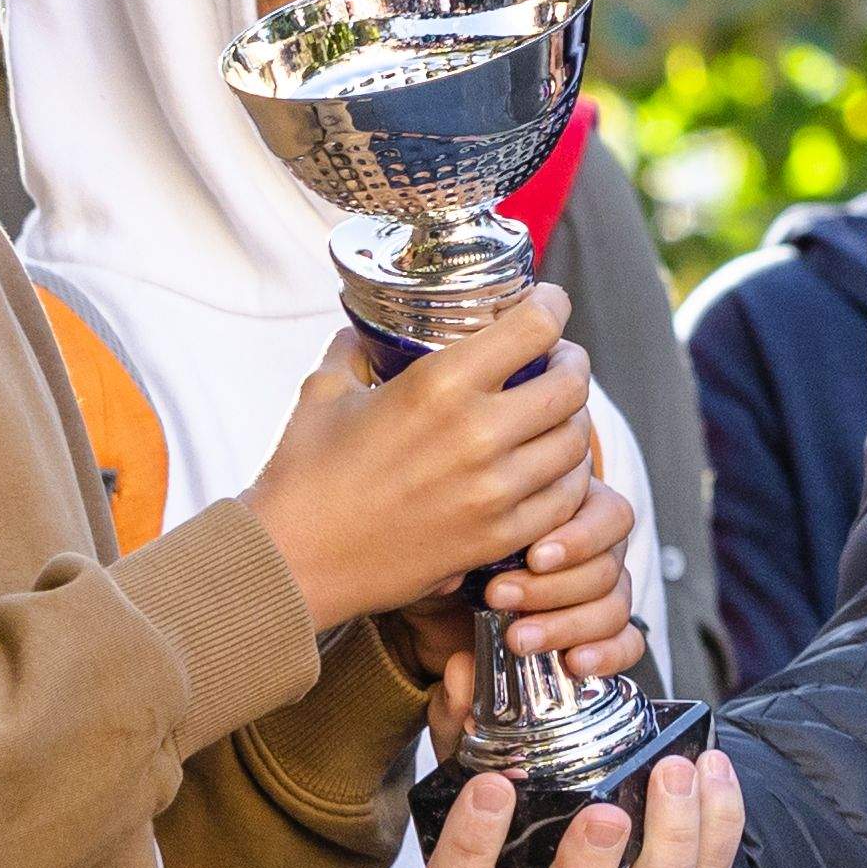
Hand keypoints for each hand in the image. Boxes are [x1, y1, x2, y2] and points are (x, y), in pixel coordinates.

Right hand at [247, 318, 604, 637]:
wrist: (291, 564)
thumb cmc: (303, 476)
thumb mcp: (326, 390)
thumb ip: (358, 349)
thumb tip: (371, 327)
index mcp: (439, 385)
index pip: (535, 328)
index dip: (552, 306)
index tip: (549, 303)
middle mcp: (477, 434)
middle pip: (570, 385)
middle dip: (571, 363)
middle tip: (559, 360)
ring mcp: (493, 491)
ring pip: (575, 443)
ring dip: (573, 421)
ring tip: (557, 415)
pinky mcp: (495, 538)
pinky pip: (564, 501)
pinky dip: (567, 479)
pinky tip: (552, 469)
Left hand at [373, 470, 648, 692]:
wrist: (433, 614)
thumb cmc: (446, 565)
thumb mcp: (442, 554)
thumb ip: (455, 568)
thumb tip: (460, 628)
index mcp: (572, 510)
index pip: (608, 516)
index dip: (580, 539)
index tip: (536, 558)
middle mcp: (594, 549)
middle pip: (609, 566)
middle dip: (554, 588)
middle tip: (499, 597)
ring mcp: (600, 593)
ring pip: (615, 606)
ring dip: (567, 624)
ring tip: (518, 639)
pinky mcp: (599, 635)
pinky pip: (628, 643)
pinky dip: (607, 654)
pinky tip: (574, 662)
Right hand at [416, 743, 743, 867]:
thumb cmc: (528, 841)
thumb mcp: (491, 796)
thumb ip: (469, 737)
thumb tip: (462, 672)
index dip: (468, 849)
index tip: (492, 785)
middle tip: (605, 813)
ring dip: (669, 840)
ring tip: (674, 772)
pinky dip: (717, 826)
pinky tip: (712, 771)